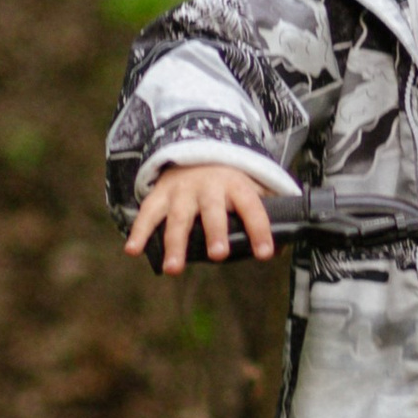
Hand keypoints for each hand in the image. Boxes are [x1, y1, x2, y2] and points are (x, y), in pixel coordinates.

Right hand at [124, 160, 275, 273]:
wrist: (195, 148)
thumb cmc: (230, 180)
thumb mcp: (253, 188)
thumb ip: (269, 213)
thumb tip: (284, 248)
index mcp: (237, 185)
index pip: (252, 207)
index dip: (259, 229)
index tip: (265, 253)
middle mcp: (208, 187)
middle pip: (212, 211)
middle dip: (215, 232)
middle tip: (218, 255)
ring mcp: (182, 191)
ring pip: (177, 217)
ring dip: (174, 243)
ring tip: (173, 269)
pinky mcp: (160, 194)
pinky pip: (147, 213)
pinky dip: (139, 231)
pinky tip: (133, 250)